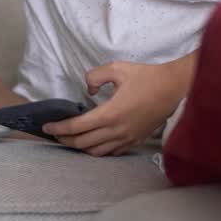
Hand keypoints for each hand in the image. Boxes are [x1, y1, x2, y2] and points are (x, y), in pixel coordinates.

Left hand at [45, 59, 190, 155]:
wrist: (173, 88)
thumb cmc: (146, 77)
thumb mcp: (117, 68)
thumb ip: (95, 76)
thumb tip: (88, 90)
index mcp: (109, 114)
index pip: (76, 127)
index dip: (58, 128)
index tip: (47, 127)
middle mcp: (116, 131)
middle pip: (82, 143)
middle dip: (65, 140)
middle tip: (55, 134)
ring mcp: (126, 138)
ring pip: (96, 152)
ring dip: (80, 147)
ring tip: (72, 140)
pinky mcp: (135, 141)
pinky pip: (111, 152)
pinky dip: (98, 150)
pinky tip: (94, 142)